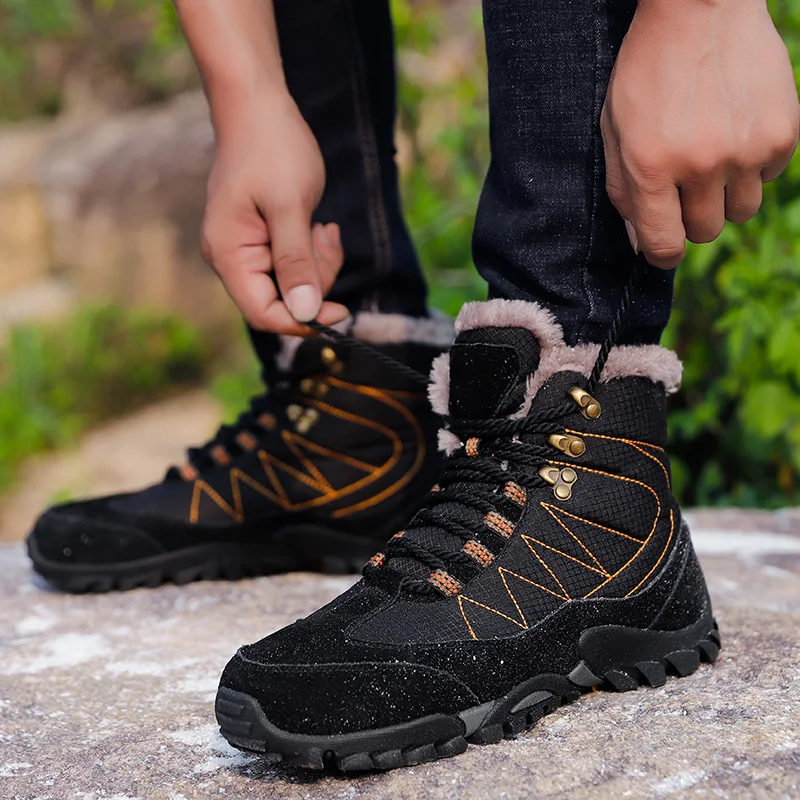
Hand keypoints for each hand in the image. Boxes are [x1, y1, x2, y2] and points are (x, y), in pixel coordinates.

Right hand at [201, 91, 348, 333]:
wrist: (258, 105)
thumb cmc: (271, 148)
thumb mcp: (290, 206)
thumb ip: (296, 262)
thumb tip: (306, 313)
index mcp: (229, 255)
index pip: (264, 314)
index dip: (303, 321)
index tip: (340, 310)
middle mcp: (231, 259)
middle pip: (281, 302)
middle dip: (315, 281)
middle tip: (328, 241)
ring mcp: (246, 250)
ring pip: (292, 285)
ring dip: (318, 264)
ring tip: (324, 228)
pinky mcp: (261, 241)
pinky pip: (293, 264)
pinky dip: (312, 252)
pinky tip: (319, 226)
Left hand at [602, 0, 799, 268]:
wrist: (700, 6)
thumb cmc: (647, 70)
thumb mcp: (614, 129)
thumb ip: (623, 191)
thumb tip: (642, 242)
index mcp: (652, 166)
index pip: (663, 244)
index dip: (661, 254)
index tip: (662, 247)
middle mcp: (701, 164)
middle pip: (705, 231)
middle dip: (691, 218)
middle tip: (684, 186)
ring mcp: (746, 149)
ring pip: (741, 212)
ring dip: (725, 197)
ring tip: (712, 159)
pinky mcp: (782, 132)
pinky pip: (770, 177)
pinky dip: (754, 166)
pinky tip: (736, 133)